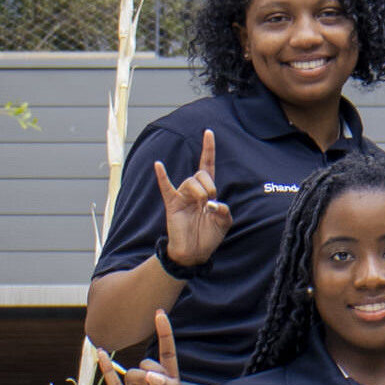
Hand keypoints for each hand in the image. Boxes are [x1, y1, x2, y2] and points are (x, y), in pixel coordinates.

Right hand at [97, 311, 203, 384]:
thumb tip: (151, 376)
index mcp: (173, 384)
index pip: (168, 354)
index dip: (164, 334)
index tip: (160, 313)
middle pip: (148, 364)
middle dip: (152, 371)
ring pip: (133, 374)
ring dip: (139, 379)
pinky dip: (106, 369)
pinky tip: (100, 354)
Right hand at [156, 131, 231, 270]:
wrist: (194, 252)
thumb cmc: (209, 236)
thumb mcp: (224, 222)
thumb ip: (225, 210)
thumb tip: (215, 203)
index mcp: (207, 192)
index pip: (207, 166)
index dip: (208, 149)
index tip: (209, 132)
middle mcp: (194, 191)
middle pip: (201, 174)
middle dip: (210, 185)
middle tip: (210, 201)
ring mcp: (182, 196)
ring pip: (190, 181)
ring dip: (200, 191)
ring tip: (202, 204)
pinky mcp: (172, 204)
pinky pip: (166, 187)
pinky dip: (162, 176)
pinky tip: (158, 165)